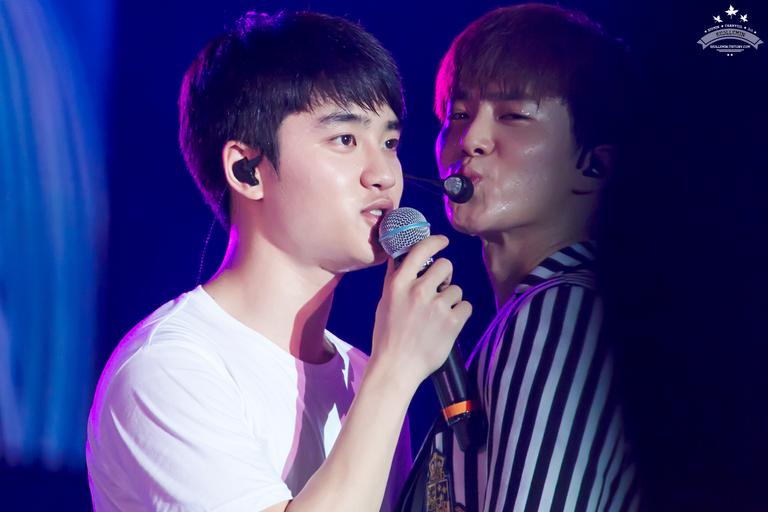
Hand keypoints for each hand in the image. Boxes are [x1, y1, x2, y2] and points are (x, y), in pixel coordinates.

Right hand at [370, 235, 471, 389]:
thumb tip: (399, 259)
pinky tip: (448, 325)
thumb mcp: (385, 302)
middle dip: (445, 277)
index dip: (435, 242)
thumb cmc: (387, 336)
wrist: (396, 367)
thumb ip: (395, 280)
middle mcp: (418, 291)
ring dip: (451, 300)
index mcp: (399, 284)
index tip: (443, 241)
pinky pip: (466, 306)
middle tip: (439, 291)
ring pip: (457, 289)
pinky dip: (460, 315)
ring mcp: (437, 306)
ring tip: (438, 316)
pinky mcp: (452, 322)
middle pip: (445, 266)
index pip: (421, 250)